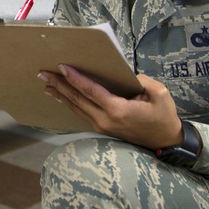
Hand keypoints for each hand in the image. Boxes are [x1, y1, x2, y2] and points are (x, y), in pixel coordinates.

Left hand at [39, 64, 183, 149]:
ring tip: (46, 84)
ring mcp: (102, 126)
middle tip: (43, 73)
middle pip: (77, 100)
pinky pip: (82, 113)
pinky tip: (62, 98)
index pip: (90, 91)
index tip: (61, 67)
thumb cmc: (163, 116)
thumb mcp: (159, 94)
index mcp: (117, 110)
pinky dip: (70, 104)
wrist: (165, 141)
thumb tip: (127, 75)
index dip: (75, 78)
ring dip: (61, 95)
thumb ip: (142, 81)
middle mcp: (105, 119)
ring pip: (76, 108)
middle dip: (59, 85)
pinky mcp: (102, 128)